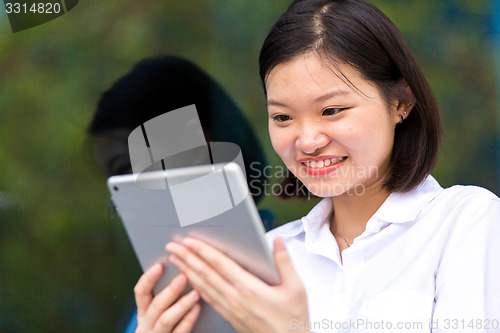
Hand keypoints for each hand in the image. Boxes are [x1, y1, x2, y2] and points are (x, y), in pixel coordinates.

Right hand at [134, 263, 200, 332]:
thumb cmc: (169, 329)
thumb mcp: (161, 315)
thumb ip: (167, 298)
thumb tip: (183, 270)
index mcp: (144, 314)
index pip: (141, 293)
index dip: (149, 278)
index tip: (160, 265)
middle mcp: (146, 326)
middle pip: (155, 305)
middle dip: (170, 290)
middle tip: (184, 276)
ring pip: (165, 319)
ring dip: (181, 304)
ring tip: (196, 293)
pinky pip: (178, 332)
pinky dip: (188, 320)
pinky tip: (197, 309)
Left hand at [166, 237, 309, 332]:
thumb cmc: (294, 321)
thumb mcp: (296, 289)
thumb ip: (285, 262)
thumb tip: (278, 241)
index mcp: (249, 289)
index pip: (220, 264)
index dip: (202, 250)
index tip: (189, 240)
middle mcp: (235, 299)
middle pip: (205, 274)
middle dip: (187, 258)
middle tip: (172, 246)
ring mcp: (230, 310)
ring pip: (202, 287)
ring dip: (187, 271)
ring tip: (175, 260)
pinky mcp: (230, 317)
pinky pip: (208, 300)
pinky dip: (195, 287)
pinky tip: (190, 281)